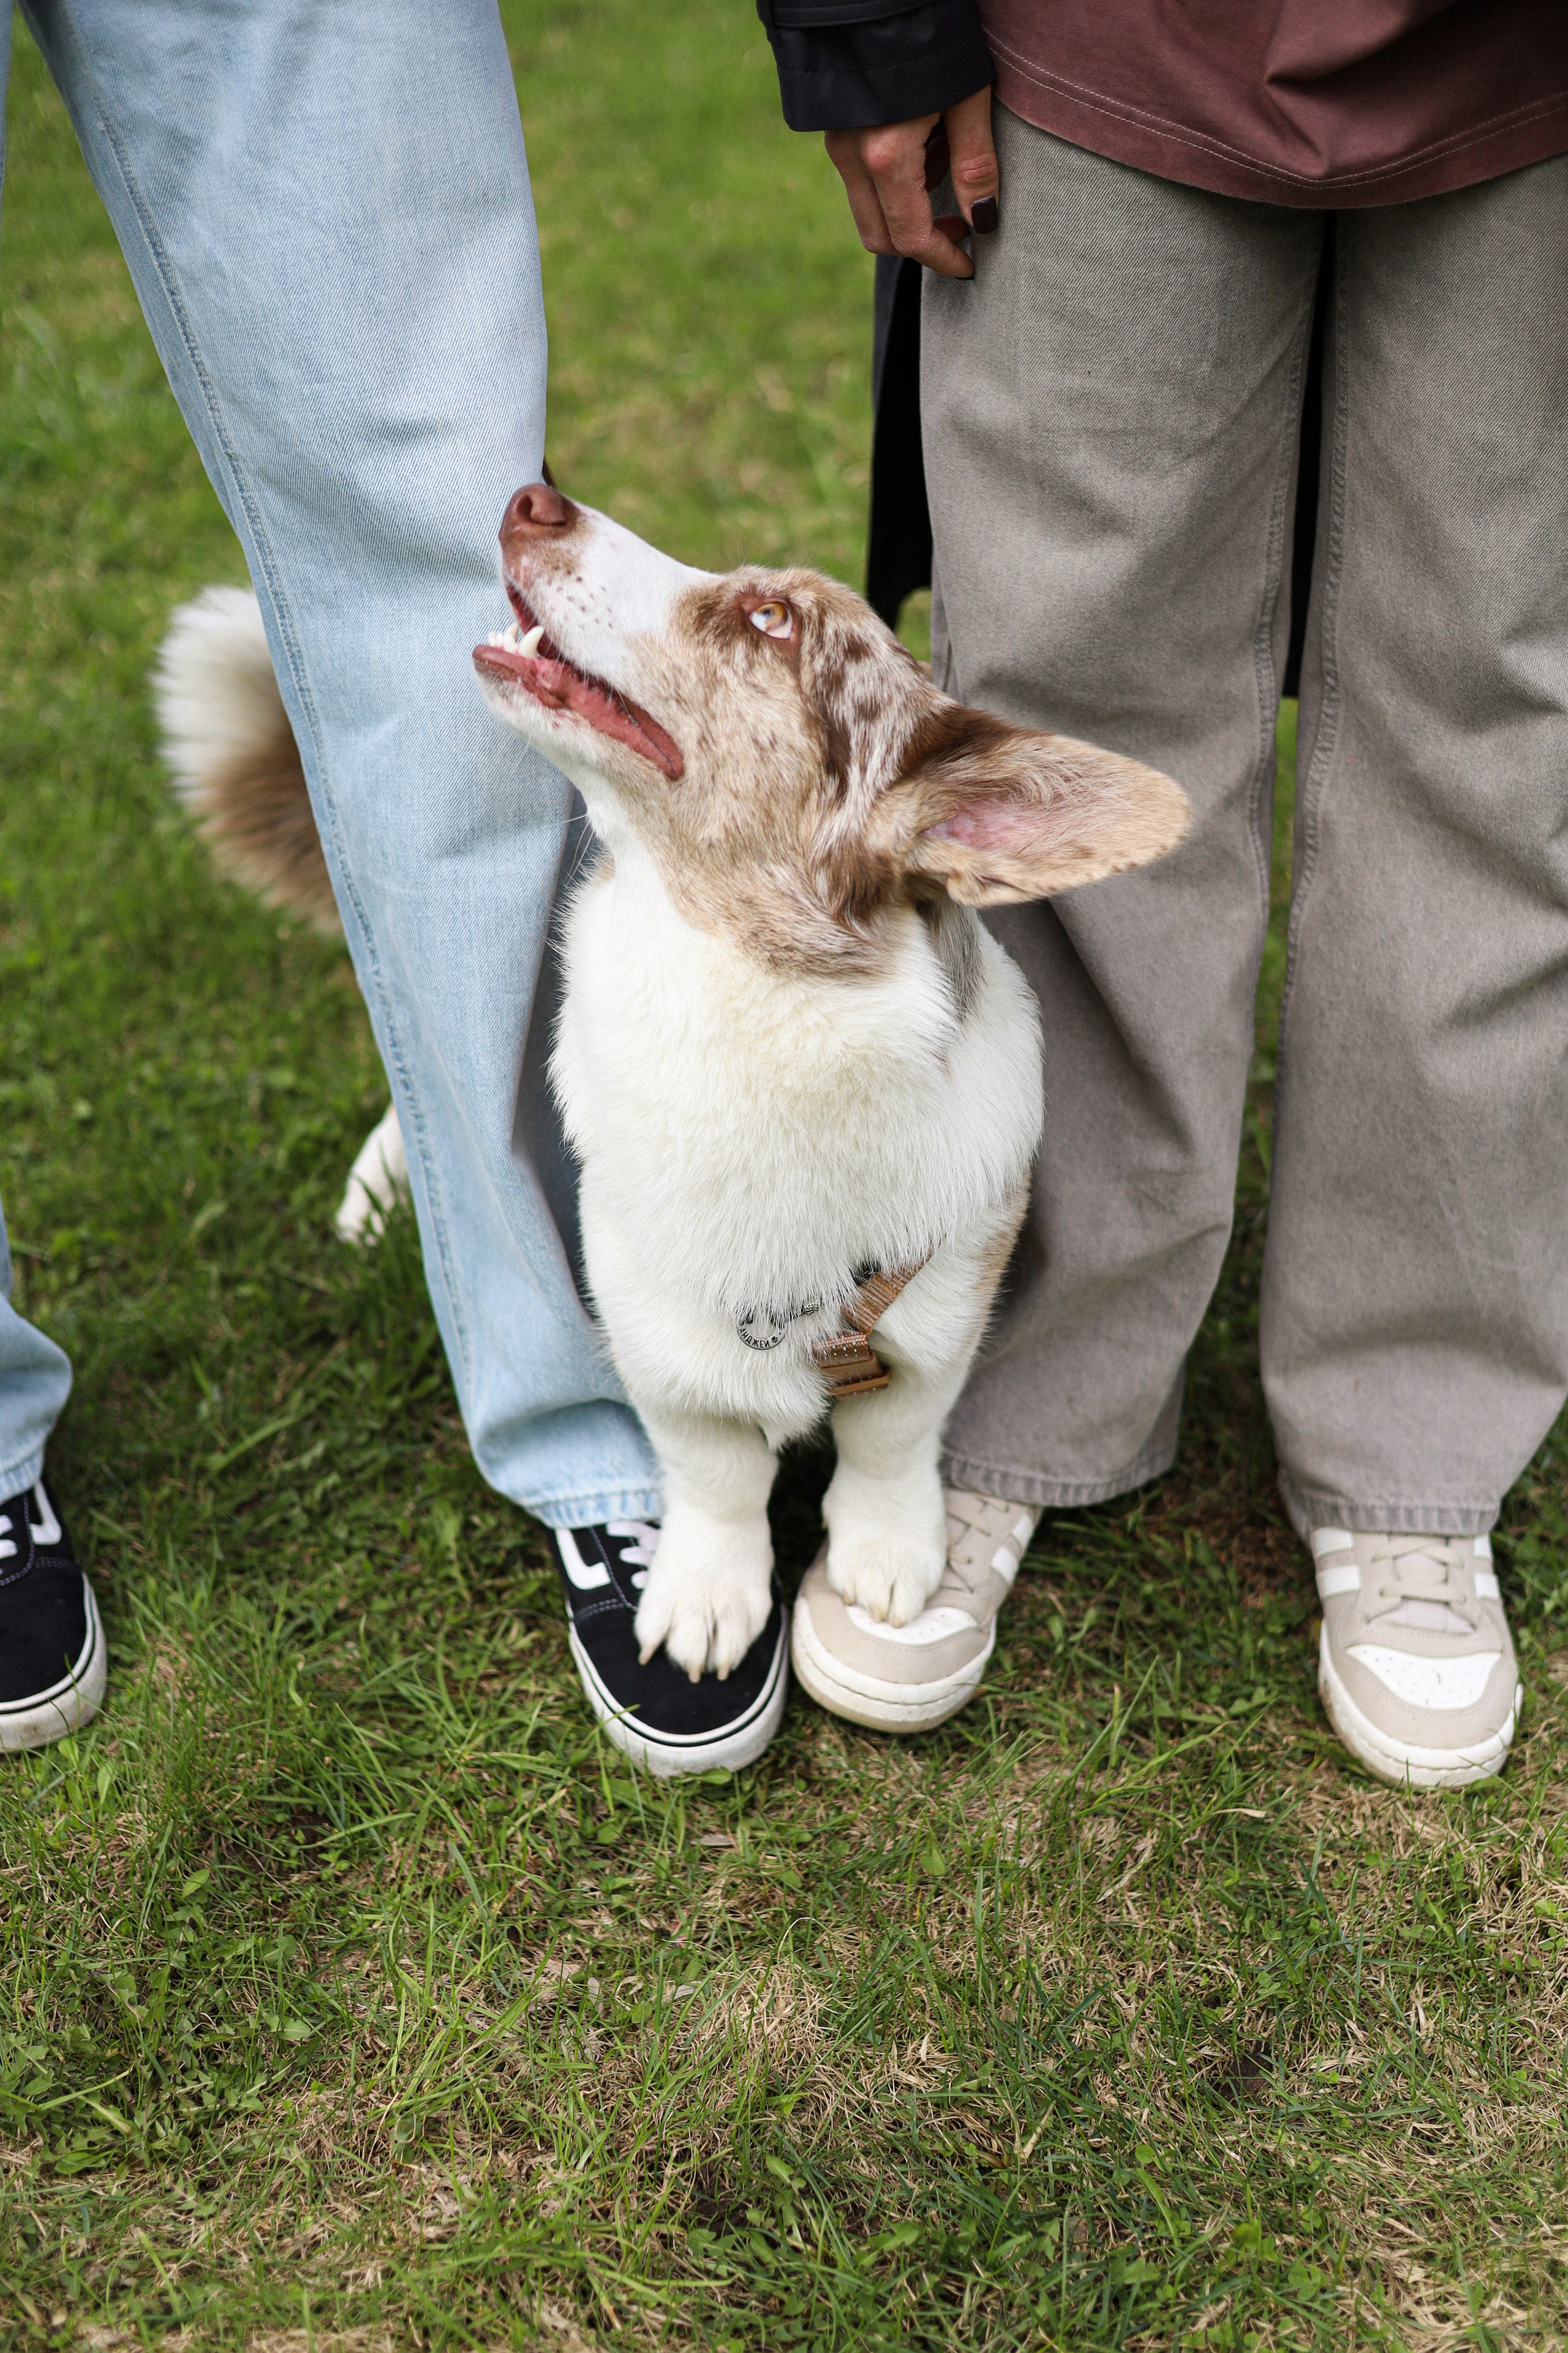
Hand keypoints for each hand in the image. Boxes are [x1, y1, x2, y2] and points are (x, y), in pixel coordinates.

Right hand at [824, 85, 996, 279]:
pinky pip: (861, 178)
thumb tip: (984, 219)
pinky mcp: (835, 128)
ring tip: (946, 163)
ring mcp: (838, 142)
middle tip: (960, 228)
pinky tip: (923, 143)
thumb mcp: (969, 97)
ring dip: (908, 209)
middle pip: (880, 237)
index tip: (969, 266)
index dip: (943, 260)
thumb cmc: (935, 36)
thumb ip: (975, 164)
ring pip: (869, 209)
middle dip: (922, 244)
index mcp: (887, 154)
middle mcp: (853, 156)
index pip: (911, 237)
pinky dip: (892, 181)